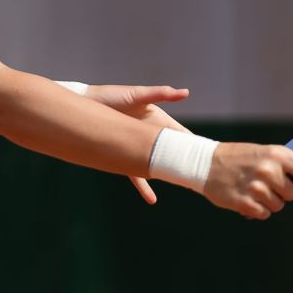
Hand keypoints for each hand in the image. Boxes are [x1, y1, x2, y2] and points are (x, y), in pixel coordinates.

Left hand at [85, 84, 191, 204]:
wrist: (83, 106)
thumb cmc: (110, 97)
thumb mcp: (136, 95)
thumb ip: (159, 94)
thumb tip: (185, 92)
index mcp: (157, 120)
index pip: (180, 134)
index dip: (193, 144)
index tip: (208, 156)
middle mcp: (150, 135)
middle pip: (171, 153)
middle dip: (185, 164)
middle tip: (201, 178)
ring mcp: (137, 148)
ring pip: (157, 165)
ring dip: (167, 176)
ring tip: (182, 187)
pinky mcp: (123, 156)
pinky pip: (136, 174)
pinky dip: (144, 186)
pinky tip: (152, 199)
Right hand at [203, 143, 292, 219]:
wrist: (206, 164)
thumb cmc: (239, 158)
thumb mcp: (263, 151)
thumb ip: (284, 163)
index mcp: (276, 154)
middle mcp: (268, 170)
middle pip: (292, 194)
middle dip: (282, 192)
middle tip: (266, 184)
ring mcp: (257, 188)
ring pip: (278, 206)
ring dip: (268, 202)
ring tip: (253, 190)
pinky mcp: (245, 203)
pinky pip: (264, 214)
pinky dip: (257, 209)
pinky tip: (246, 198)